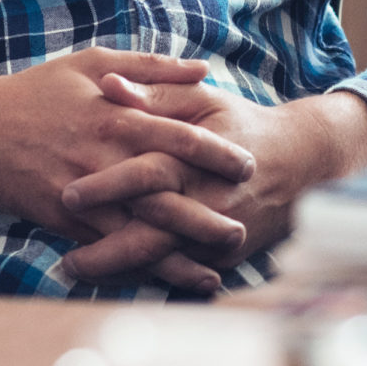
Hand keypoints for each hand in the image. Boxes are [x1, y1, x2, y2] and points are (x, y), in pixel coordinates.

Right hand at [0, 50, 259, 260]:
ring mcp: (81, 193)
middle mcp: (102, 158)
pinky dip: (133, 267)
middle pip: (163, 193)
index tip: (249, 164)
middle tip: (243, 230)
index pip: (178, 136)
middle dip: (204, 215)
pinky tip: (159, 281)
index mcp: (116, 115)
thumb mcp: (93, 63)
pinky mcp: (61, 221)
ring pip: (136, 230)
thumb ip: (151, 67)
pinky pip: (104, 249)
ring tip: (214, 272)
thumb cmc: (36, 91)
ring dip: (175, 255)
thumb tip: (204, 69)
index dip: (215, 153)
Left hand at [56, 81, 366, 293]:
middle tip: (64, 259)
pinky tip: (114, 281)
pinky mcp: (225, 255)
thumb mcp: (203, 99)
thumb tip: (107, 84)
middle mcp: (209, 200)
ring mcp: (219, 232)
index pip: (148, 172)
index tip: (67, 194)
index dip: (108, 184)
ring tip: (77, 271)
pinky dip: (149, 278)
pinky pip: (183, 273)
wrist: (301, 163)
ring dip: (120, 272)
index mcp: (198, 157)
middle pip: (153, 233)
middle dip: (106, 249)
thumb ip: (154, 92)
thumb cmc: (242, 123)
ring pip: (165, 261)